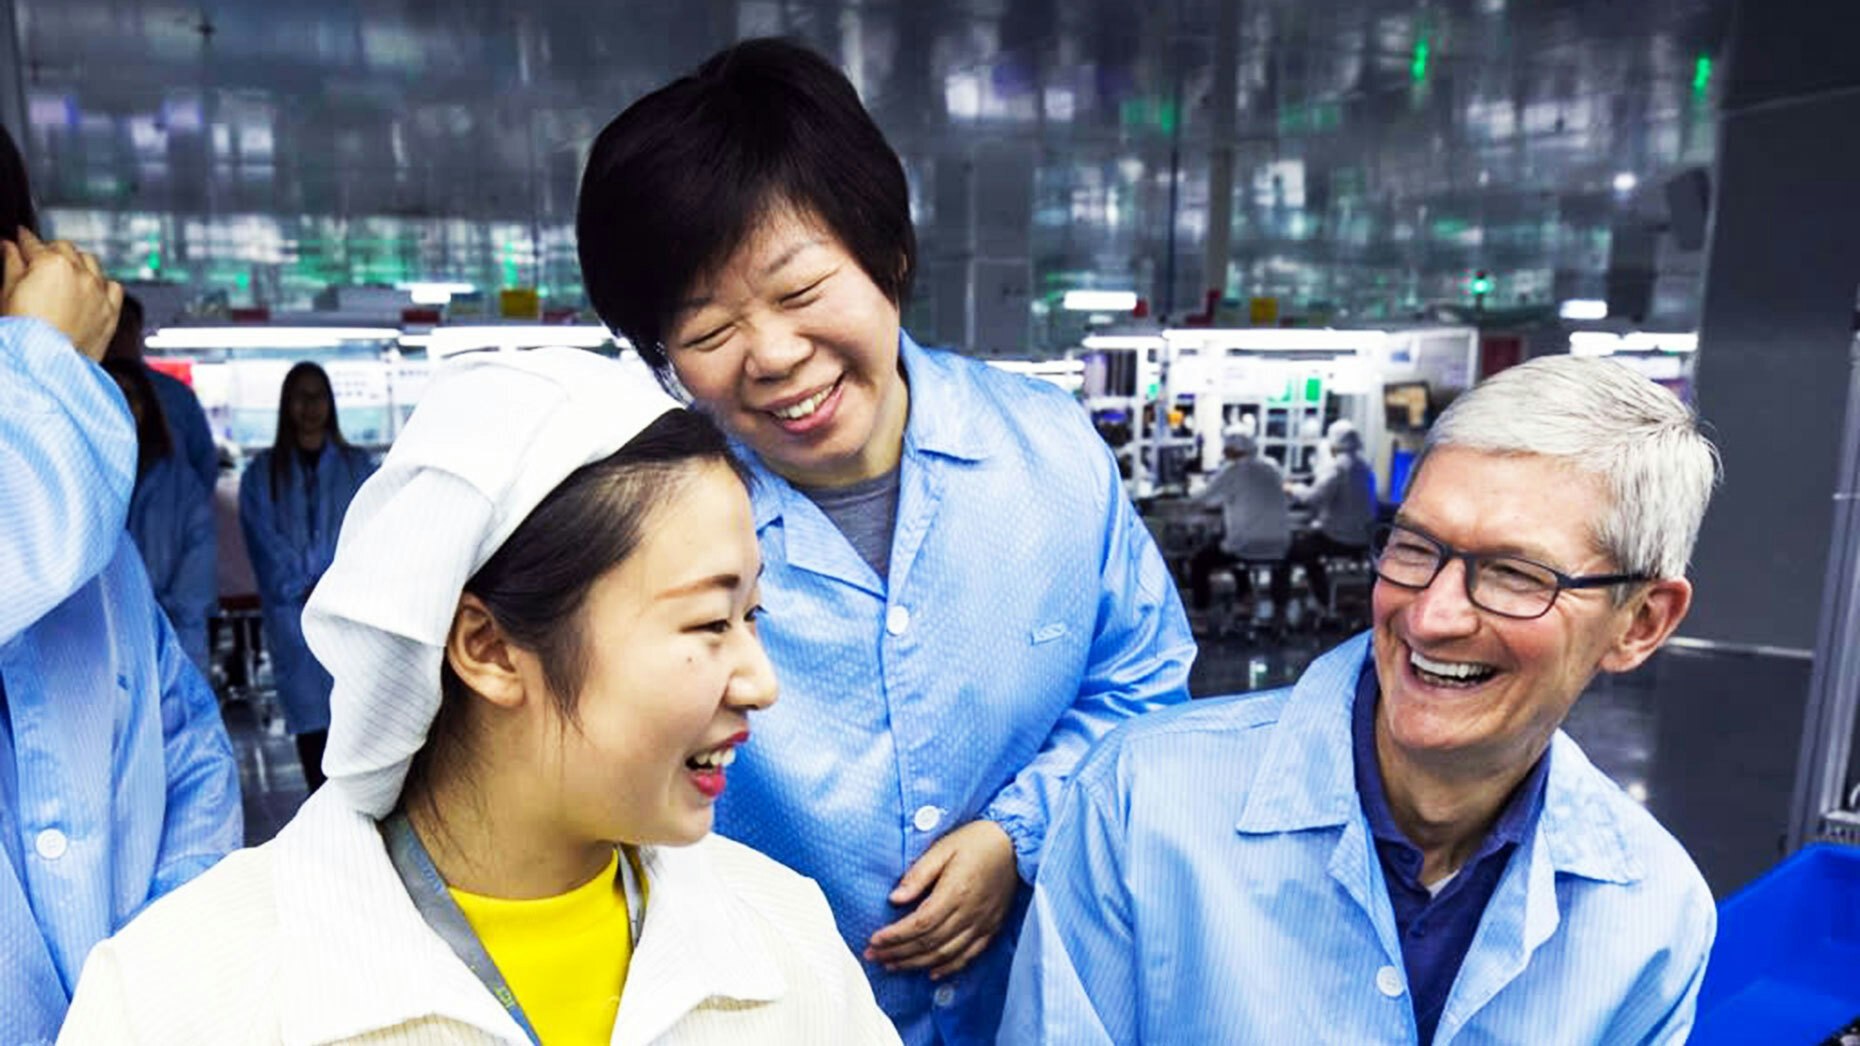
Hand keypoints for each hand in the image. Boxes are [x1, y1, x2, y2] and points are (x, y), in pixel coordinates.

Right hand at [3, 228, 122, 360]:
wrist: (48, 367)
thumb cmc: (24, 335)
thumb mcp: (7, 294)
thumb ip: (11, 266)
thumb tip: (9, 246)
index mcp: (52, 264)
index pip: (33, 243)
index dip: (24, 239)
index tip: (20, 236)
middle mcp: (81, 274)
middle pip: (64, 248)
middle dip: (50, 250)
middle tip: (38, 258)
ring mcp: (99, 292)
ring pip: (91, 262)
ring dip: (77, 262)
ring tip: (64, 272)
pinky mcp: (112, 311)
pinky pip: (113, 286)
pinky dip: (102, 283)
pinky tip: (91, 288)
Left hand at [865, 819, 1019, 979]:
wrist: (1016, 844)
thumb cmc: (976, 840)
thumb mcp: (943, 848)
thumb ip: (919, 874)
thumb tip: (894, 899)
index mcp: (956, 891)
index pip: (920, 924)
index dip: (895, 936)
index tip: (874, 941)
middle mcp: (970, 913)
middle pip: (929, 943)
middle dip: (898, 953)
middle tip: (874, 957)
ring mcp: (982, 923)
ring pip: (945, 954)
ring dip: (916, 964)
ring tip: (893, 965)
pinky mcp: (991, 928)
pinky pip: (969, 956)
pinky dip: (949, 967)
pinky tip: (931, 973)